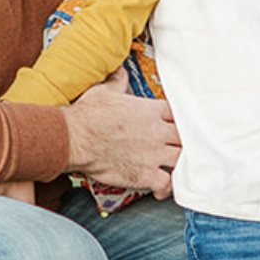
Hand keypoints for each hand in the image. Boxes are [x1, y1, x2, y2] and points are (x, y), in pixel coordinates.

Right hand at [64, 68, 179, 197]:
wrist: (74, 138)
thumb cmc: (87, 116)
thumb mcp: (104, 91)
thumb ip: (118, 82)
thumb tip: (120, 71)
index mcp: (151, 111)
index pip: (180, 114)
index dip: (181, 121)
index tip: (177, 126)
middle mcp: (157, 132)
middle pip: (186, 137)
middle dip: (184, 142)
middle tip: (179, 147)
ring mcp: (153, 154)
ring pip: (182, 159)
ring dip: (180, 164)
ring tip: (175, 167)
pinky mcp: (145, 174)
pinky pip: (167, 183)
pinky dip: (167, 188)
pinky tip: (161, 187)